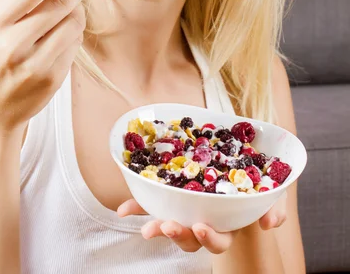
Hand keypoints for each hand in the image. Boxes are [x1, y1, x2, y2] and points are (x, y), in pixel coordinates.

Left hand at [117, 192, 286, 253]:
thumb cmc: (258, 180)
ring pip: (171, 224)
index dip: (210, 238)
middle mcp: (205, 220)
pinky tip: (123, 209)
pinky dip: (138, 206)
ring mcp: (187, 208)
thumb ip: (274, 205)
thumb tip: (270, 222)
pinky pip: (152, 203)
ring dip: (156, 226)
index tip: (201, 227)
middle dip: (178, 235)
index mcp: (227, 222)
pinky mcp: (171, 193)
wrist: (242, 159)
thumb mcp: (272, 191)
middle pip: (190, 237)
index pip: (218, 239)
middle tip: (166, 227)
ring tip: (146, 226)